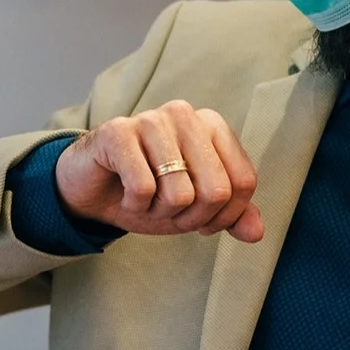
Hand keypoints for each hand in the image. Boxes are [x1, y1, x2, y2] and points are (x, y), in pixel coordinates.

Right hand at [54, 101, 263, 242]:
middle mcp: (186, 115)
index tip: (201, 220)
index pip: (243, 182)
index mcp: (212, 126)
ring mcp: (151, 119)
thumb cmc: (149, 193)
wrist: (93, 189)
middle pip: (216, 191)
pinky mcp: (117, 131)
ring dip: (159, 212)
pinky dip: (135, 206)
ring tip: (145, 199)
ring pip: (180, 193)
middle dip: (191, 218)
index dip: (225, 216)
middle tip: (168, 211)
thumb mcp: (195, 209)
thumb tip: (256, 233)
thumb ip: (231, 216)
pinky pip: (143, 188)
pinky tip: (125, 194)